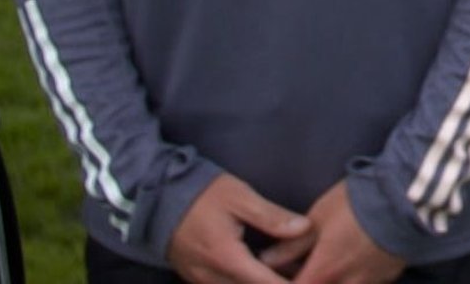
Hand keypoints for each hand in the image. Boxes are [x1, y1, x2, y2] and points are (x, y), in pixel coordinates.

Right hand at [167, 173, 310, 283]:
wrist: (157, 198)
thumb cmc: (202, 194)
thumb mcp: (240, 197)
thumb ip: (272, 216)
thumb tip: (304, 228)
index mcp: (226, 257)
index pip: (266, 283)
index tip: (312, 279)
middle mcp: (212, 276)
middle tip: (305, 273)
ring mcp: (201, 280)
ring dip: (261, 283)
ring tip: (289, 271)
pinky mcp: (196, 278)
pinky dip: (245, 283)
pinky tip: (264, 271)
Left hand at [279, 181, 406, 283]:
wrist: (409, 196)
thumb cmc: (358, 203)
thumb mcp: (319, 217)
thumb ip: (292, 244)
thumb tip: (266, 259)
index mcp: (324, 271)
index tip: (278, 275)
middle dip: (308, 281)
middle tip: (302, 266)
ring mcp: (370, 283)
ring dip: (330, 281)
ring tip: (327, 265)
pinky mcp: (387, 276)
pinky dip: (351, 279)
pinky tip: (352, 260)